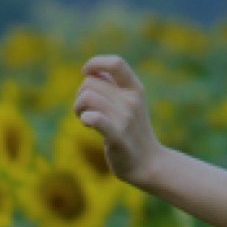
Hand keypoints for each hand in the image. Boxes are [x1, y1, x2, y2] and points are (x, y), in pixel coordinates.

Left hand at [71, 54, 162, 183]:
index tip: (86, 73)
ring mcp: (126, 118)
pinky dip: (85, 118)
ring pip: (86, 97)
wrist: (147, 163)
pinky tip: (87, 124)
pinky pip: (95, 118)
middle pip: (90, 83)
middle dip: (80, 95)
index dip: (95, 63)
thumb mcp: (129, 104)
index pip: (116, 63)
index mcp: (136, 89)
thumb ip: (113, 85)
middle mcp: (132, 100)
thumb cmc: (132, 131)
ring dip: (78, 108)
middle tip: (85, 111)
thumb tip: (92, 70)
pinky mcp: (117, 136)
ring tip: (85, 119)